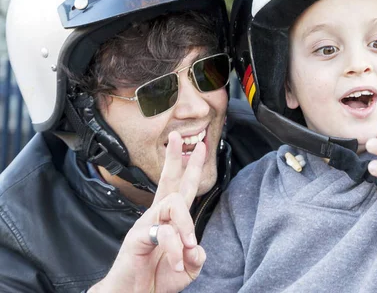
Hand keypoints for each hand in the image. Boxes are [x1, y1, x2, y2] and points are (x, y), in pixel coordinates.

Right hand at [90, 131, 206, 292]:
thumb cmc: (157, 279)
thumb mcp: (187, 268)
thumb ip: (197, 255)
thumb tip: (198, 247)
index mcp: (169, 220)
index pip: (181, 188)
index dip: (190, 168)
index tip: (199, 147)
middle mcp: (156, 217)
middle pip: (167, 181)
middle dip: (175, 158)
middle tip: (181, 138)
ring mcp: (145, 225)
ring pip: (172, 204)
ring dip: (186, 225)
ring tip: (189, 247)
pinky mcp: (137, 237)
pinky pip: (163, 233)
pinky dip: (174, 248)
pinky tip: (176, 262)